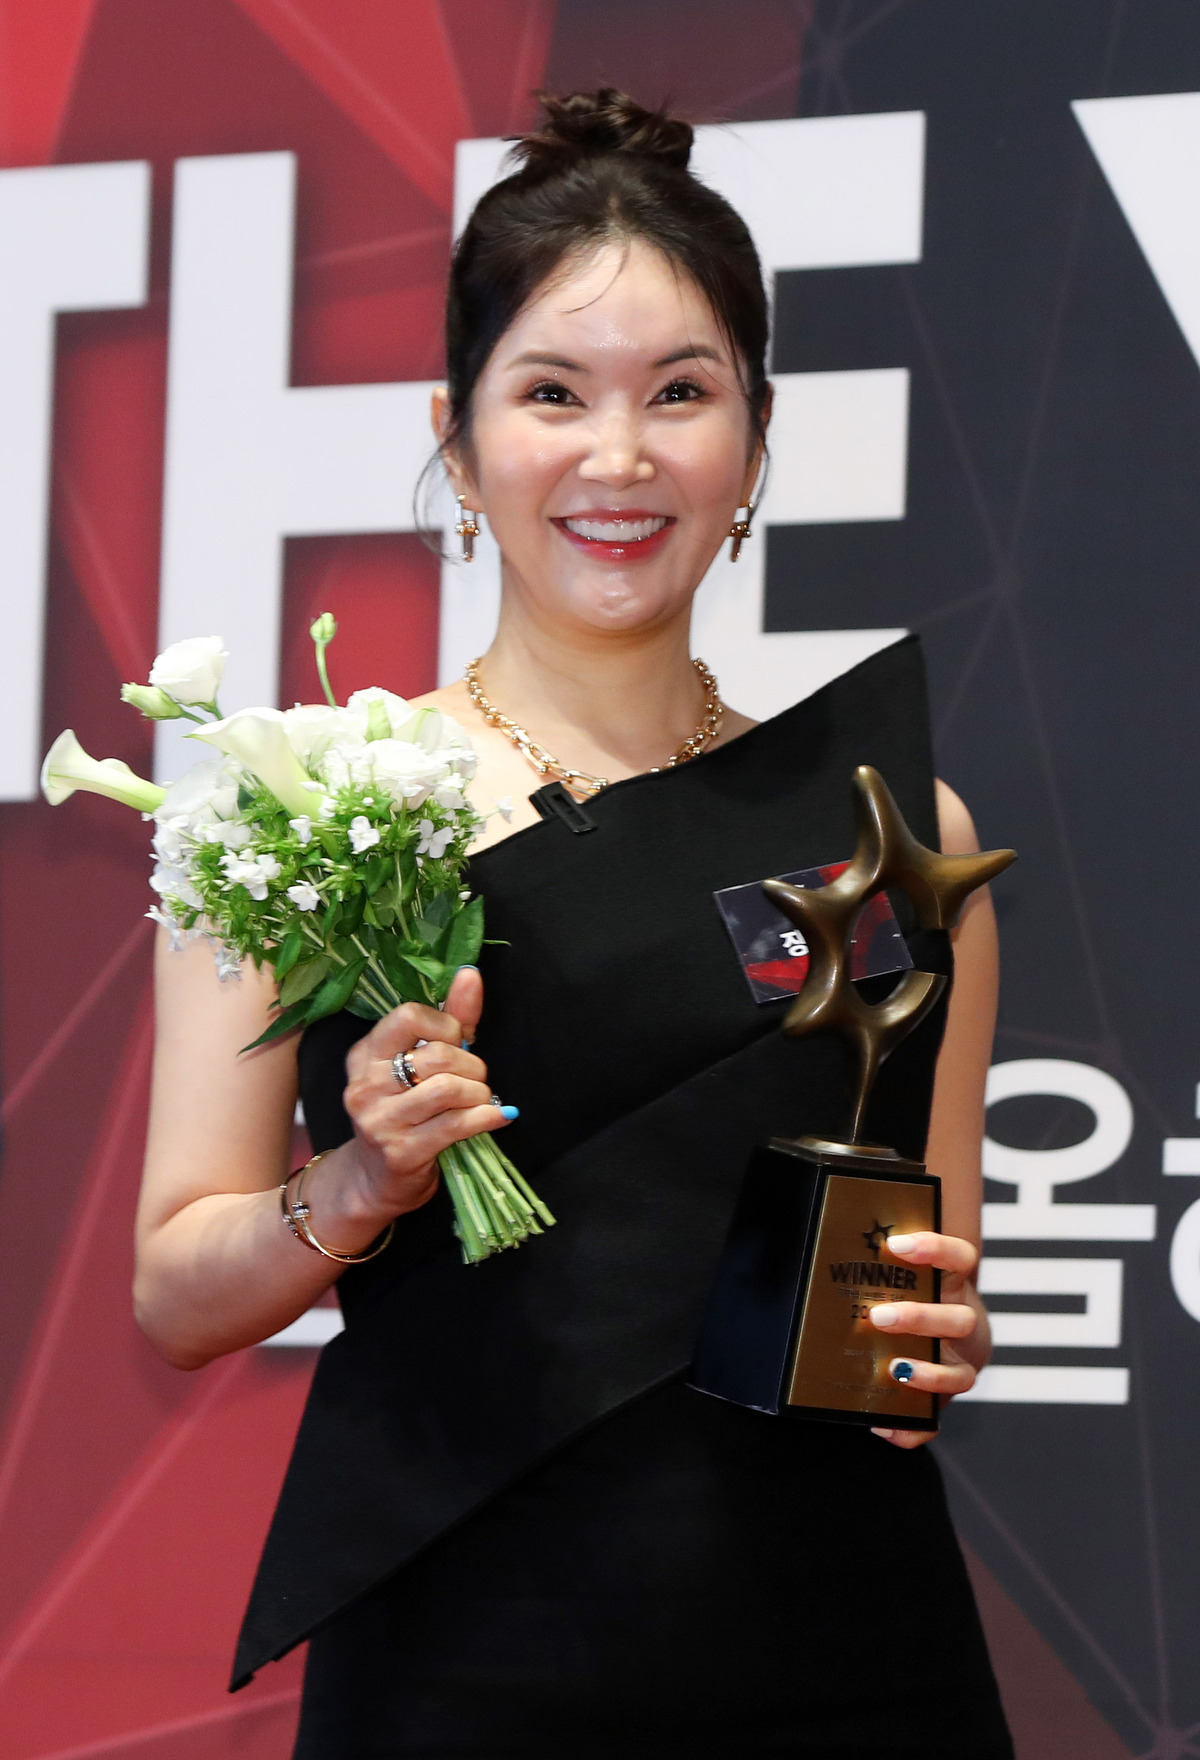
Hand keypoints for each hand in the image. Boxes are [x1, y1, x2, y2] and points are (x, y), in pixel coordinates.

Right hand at [322, 968, 509, 1236]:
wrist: (376, 1180)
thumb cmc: (405, 1113)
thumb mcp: (420, 1063)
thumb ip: (449, 1018)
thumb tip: (470, 974)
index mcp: (365, 1054)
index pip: (409, 1016)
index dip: (446, 1026)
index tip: (457, 1042)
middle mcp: (365, 1084)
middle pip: (437, 1055)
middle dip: (472, 1065)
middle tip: (477, 1079)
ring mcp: (379, 1120)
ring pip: (448, 1088)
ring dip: (479, 1093)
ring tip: (480, 1099)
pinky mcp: (400, 1152)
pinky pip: (457, 1125)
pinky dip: (486, 1117)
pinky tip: (498, 1117)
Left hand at [866, 1230, 980, 1449]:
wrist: (949, 1343)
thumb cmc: (915, 1302)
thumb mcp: (908, 1280)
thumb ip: (881, 1268)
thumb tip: (831, 1254)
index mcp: (952, 1289)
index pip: (960, 1259)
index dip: (935, 1248)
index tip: (896, 1244)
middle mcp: (963, 1327)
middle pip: (959, 1318)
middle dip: (919, 1318)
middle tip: (879, 1316)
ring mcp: (959, 1367)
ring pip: (959, 1375)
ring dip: (926, 1374)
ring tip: (893, 1370)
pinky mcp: (943, 1402)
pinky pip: (932, 1423)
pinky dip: (910, 1430)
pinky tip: (882, 1427)